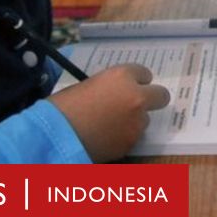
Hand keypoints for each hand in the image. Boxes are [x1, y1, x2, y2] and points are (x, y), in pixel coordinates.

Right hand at [48, 63, 170, 162]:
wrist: (56, 136)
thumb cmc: (63, 106)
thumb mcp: (88, 85)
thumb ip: (109, 87)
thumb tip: (115, 94)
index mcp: (122, 76)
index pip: (143, 73)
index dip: (136, 81)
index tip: (130, 86)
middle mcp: (136, 97)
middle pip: (160, 95)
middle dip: (152, 98)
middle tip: (136, 104)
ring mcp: (137, 122)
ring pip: (145, 119)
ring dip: (134, 120)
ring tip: (110, 125)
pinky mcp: (131, 143)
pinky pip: (133, 136)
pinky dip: (124, 136)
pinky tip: (106, 137)